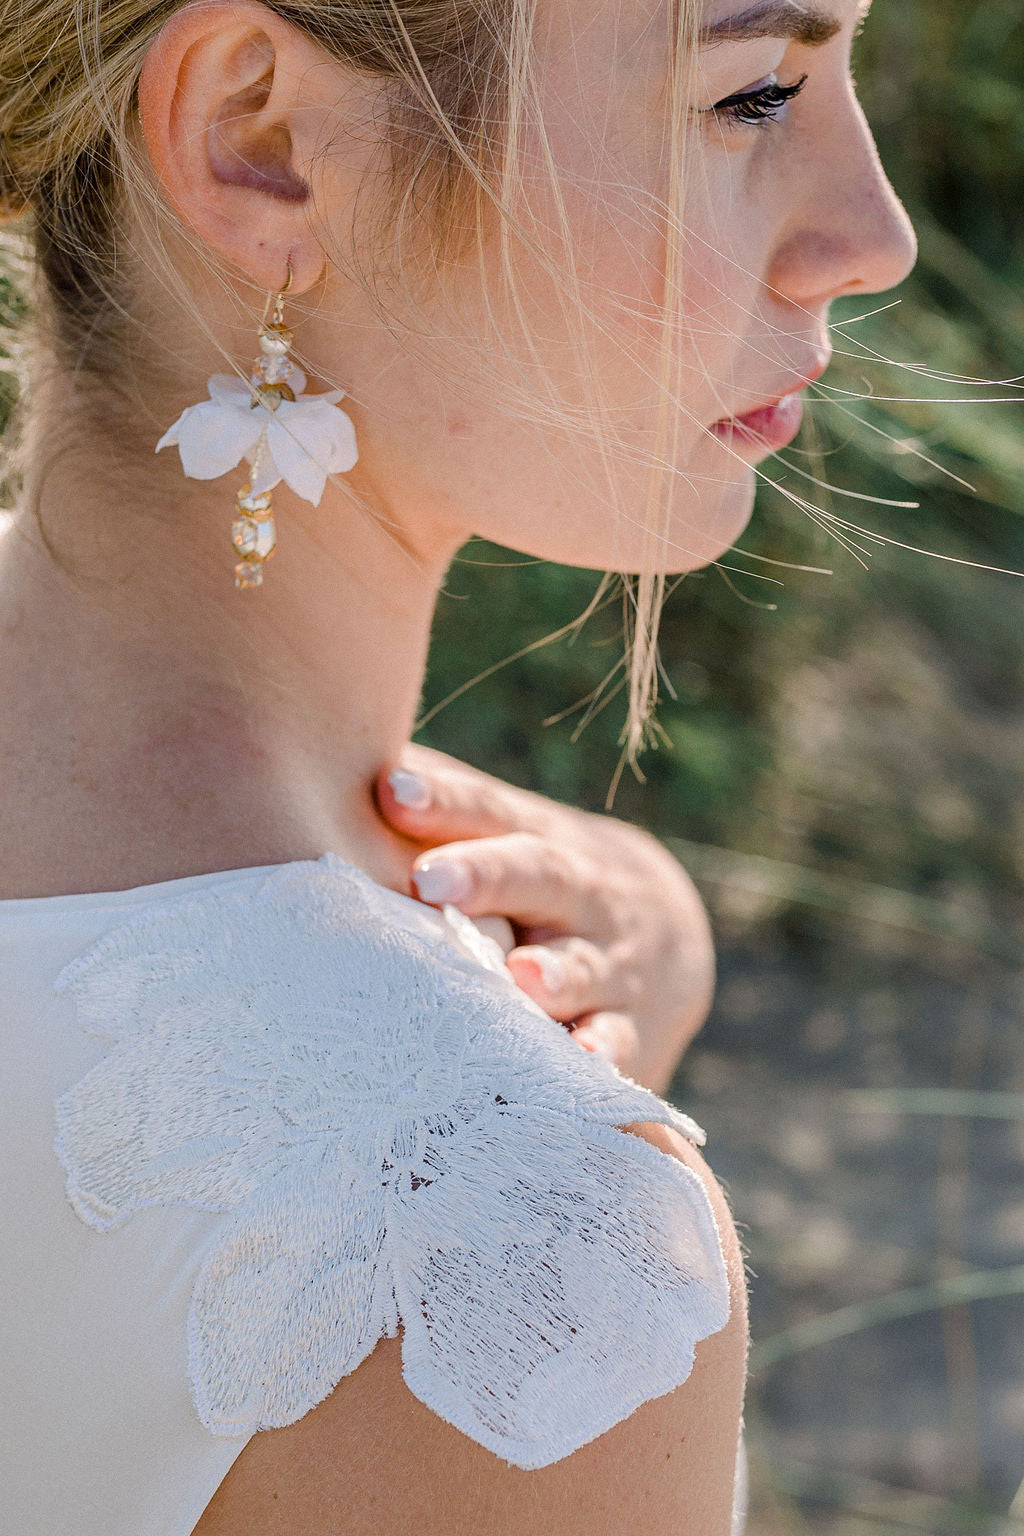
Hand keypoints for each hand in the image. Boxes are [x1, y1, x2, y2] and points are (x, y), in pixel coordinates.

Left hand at [375, 743, 714, 1094]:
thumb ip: (436, 802)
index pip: (487, 812)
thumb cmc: (535, 874)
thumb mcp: (503, 831)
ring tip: (519, 978)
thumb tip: (335, 751)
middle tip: (428, 881)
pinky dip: (603, 1051)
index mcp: (532, 839)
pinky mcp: (633, 1025)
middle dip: (487, 876)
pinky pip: (620, 1040)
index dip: (442, 801)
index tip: (391, 791)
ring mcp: (609, 958)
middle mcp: (577, 892)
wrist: (665, 930)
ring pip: (582, 962)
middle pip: (537, 875)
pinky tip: (584, 1057)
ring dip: (553, 973)